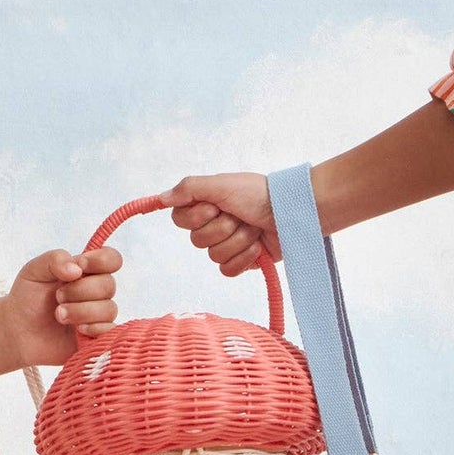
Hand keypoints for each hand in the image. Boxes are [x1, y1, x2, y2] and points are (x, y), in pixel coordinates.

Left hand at [0, 245, 122, 368]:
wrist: (17, 332)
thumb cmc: (27, 299)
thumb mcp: (34, 271)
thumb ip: (55, 259)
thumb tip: (77, 269)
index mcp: (85, 271)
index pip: (111, 259)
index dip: (101, 261)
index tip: (80, 266)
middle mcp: (95, 292)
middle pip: (109, 285)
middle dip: (80, 290)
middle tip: (58, 297)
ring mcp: (98, 315)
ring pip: (109, 309)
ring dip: (81, 311)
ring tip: (59, 315)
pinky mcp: (98, 337)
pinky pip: (111, 331)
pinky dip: (94, 329)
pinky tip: (78, 331)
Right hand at [162, 173, 278, 277]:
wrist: (291, 212)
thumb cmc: (259, 194)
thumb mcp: (221, 183)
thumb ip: (189, 189)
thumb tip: (162, 198)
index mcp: (205, 205)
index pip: (180, 220)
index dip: (197, 216)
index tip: (216, 206)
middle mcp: (213, 225)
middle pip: (197, 241)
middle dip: (224, 227)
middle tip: (241, 216)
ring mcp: (228, 245)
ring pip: (214, 256)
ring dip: (238, 240)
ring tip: (254, 228)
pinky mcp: (242, 262)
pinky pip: (228, 270)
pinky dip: (244, 258)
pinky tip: (258, 246)